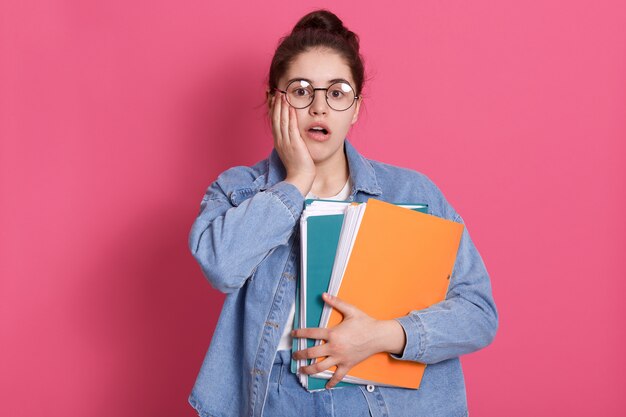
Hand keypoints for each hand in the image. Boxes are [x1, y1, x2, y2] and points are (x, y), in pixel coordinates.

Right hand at [270, 92, 315, 195]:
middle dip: (276, 104)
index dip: (273, 109)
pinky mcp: (295, 145)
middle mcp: (280, 141)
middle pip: (275, 119)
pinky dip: (291, 117)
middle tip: (276, 91)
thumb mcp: (290, 152)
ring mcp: (286, 142)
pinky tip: (291, 107)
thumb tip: (291, 134)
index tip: (273, 99)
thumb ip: (290, 142)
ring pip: (282, 121)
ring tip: (283, 94)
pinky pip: (292, 128)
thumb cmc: (298, 167)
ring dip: (282, 107)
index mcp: (278, 142)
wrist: (299, 179)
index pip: (274, 122)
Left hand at [291, 292, 405, 388]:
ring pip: (320, 367)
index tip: (293, 334)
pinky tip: (326, 386)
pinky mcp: (347, 365)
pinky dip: (331, 382)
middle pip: (311, 353)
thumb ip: (336, 302)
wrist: (379, 336)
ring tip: (301, 370)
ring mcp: (340, 358)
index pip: (311, 334)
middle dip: (300, 355)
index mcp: (333, 334)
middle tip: (294, 356)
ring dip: (309, 370)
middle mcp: (334, 347)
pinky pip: (338, 376)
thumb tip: (324, 294)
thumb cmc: (365, 323)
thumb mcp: (350, 310)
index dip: (300, 333)